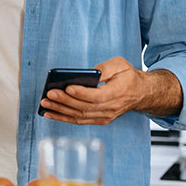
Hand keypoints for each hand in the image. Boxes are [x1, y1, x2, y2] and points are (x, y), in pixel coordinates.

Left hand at [39, 57, 153, 125]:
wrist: (140, 93)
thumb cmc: (128, 77)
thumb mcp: (120, 65)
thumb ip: (105, 68)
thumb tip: (90, 73)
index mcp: (118, 93)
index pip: (97, 96)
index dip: (81, 93)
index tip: (67, 87)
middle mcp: (111, 108)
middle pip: (85, 107)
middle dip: (65, 101)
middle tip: (49, 95)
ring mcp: (105, 116)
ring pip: (80, 116)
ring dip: (60, 111)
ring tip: (45, 103)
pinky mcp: (99, 120)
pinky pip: (79, 120)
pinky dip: (64, 118)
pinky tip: (50, 113)